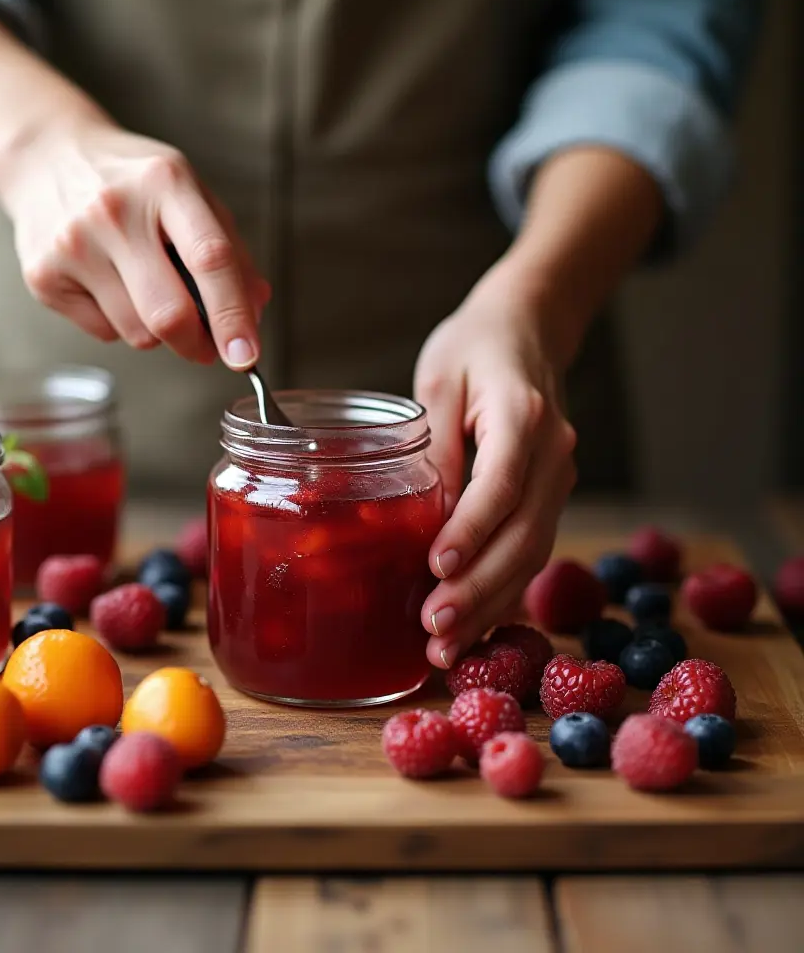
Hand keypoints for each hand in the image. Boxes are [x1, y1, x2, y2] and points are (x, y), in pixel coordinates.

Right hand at [0, 115, 269, 365]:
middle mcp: (114, 211)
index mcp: (165, 182)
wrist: (46, 156)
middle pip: (169, 313)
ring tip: (147, 290)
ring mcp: (74, 244)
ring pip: (138, 333)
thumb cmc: (132, 182)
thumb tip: (255, 310)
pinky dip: (119, 323)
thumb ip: (229, 250)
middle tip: (208, 348)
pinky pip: (103, 332)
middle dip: (198, 344)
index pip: (210, 259)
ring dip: (157, 331)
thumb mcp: (188, 193)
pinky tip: (108, 284)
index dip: (233, 315)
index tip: (247, 355)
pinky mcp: (43, 276)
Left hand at [414, 274, 576, 668]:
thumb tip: (417, 515)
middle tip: (434, 630)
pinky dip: (503, 592)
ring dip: (491, 604)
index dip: (470, 530)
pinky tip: (473, 626)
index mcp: (524, 416)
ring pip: (532, 553)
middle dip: (479, 589)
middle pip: (523, 534)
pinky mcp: (548, 495)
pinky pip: (530, 550)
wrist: (526, 329)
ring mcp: (558, 478)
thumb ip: (434, 443)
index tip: (435, 567)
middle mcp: (552, 454)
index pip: (500, 484)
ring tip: (446, 647)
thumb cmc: (474, 349)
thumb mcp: (439, 380)